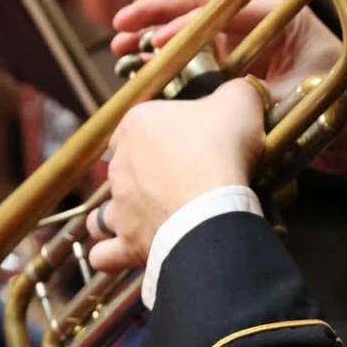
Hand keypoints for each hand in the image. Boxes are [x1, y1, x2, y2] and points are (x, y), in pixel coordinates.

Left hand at [87, 78, 267, 273]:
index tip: (186, 143)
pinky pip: (105, 254)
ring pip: (106, 210)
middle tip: (180, 182)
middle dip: (145, 174)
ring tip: (149, 218)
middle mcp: (119, 164)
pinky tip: (128, 252)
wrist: (212, 208)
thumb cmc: (220, 151)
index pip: (138, 125)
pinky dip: (112, 255)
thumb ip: (236, 92)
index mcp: (137, 124)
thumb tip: (241, 92)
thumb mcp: (238, 102)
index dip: (160, 134)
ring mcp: (120, 206)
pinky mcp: (126, 243)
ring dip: (121, 215)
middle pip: (124, 166)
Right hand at [108, 0, 346, 187]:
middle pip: (197, 17)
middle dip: (155, 23)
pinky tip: (146, 87)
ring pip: (195, 46)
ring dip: (159, 50)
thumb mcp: (302, 97)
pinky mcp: (246, 85)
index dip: (178, 21)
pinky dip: (175, 78)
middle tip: (118, 36)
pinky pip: (203, 75)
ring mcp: (252, 58)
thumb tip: (208, 103)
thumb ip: (257, 97)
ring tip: (121, 58)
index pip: (217, 8)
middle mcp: (261, 32)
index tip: (148, 39)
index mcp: (277, 19)